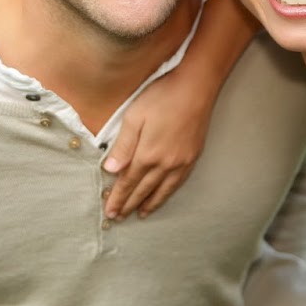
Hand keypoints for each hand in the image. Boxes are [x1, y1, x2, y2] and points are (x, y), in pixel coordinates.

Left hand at [102, 77, 210, 219]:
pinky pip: (178, 183)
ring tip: (140, 214)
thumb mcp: (135, 117)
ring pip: (162, 190)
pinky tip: (163, 195)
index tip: (109, 211)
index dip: (118, 197)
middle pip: (144, 189)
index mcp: (148, 154)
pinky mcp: (192, 157)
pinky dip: (168, 193)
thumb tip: (110, 169)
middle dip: (129, 204)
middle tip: (119, 217)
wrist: (196, 87)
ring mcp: (181, 162)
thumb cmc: (162, 97)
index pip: (128, 182)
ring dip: (150, 203)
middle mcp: (165, 164)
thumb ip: (123, 146)